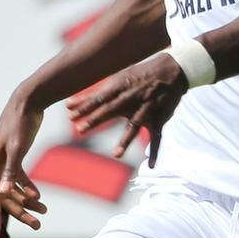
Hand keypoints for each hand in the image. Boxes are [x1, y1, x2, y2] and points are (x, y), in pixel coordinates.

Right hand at [0, 94, 49, 233]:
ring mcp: (5, 162)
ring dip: (27, 201)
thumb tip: (1, 193)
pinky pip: (20, 179)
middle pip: (5, 196)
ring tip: (45, 212)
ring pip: (14, 189)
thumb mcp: (17, 147)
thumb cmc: (20, 123)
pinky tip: (40, 197)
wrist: (28, 101)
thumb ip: (10, 171)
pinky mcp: (15, 156)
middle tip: (37, 225)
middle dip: (20, 212)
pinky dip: (29, 188)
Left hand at [67, 51, 186, 167]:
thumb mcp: (115, 83)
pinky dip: (155, 152)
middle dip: (96, 119)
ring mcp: (146, 110)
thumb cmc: (137, 78)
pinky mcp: (159, 119)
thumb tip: (67, 106)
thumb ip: (91, 97)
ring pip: (135, 126)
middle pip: (112, 110)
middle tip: (81, 129)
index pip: (99, 98)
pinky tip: (151, 165)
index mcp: (119, 89)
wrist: (170, 72)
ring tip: (116, 155)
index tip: (71, 115)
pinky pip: (157, 138)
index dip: (85, 107)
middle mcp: (131, 99)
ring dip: (125, 140)